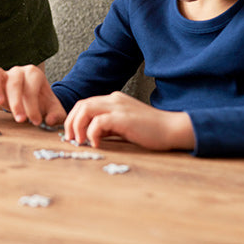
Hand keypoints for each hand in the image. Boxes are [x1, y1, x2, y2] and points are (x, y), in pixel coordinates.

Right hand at [0, 65, 65, 126]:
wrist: (32, 99)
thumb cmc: (42, 104)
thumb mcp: (53, 109)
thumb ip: (56, 115)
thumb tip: (49, 121)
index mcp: (34, 74)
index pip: (32, 87)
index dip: (34, 105)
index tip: (36, 122)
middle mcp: (17, 71)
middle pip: (14, 82)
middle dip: (17, 102)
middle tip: (20, 120)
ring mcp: (2, 74)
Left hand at [64, 92, 193, 150]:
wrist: (172, 129)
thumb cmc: (150, 131)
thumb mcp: (123, 126)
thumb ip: (107, 127)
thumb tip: (88, 135)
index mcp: (113, 100)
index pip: (85, 104)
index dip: (74, 119)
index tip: (72, 135)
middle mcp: (113, 99)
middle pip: (81, 104)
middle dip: (71, 122)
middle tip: (71, 139)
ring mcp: (118, 106)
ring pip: (86, 109)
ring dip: (77, 126)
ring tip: (80, 142)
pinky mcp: (123, 117)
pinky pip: (98, 121)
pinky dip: (91, 133)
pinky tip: (96, 144)